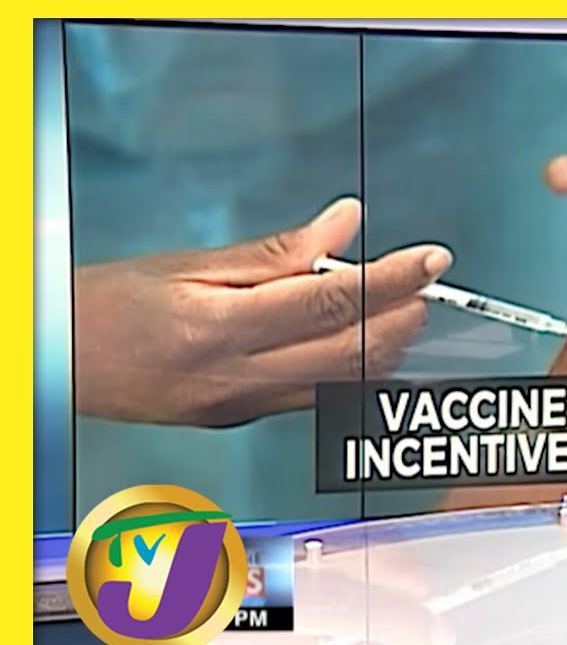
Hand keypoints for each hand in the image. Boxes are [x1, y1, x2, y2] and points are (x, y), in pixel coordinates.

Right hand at [73, 197, 452, 427]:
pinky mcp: (243, 421)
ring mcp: (242, 409)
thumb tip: (345, 223)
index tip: (431, 258)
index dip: (393, 279)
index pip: (333, 303)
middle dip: (402, 319)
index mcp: (219, 330)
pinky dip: (354, 370)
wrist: (56, 363)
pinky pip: (318, 399)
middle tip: (424, 284)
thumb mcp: (189, 263)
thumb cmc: (108, 305)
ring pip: (345, 386)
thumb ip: (277, 251)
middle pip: (352, 354)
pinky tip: (362, 341)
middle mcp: (237, 379)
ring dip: (386, 347)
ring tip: (400, 307)